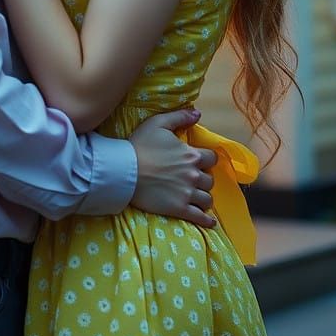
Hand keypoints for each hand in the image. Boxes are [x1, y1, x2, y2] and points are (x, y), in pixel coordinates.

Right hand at [128, 108, 216, 228]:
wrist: (124, 171)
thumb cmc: (140, 145)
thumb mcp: (158, 123)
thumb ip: (180, 117)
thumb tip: (198, 113)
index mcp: (191, 155)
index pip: (212, 158)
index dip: (207, 159)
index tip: (200, 162)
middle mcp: (193, 175)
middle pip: (210, 180)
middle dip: (203, 179)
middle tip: (194, 179)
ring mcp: (187, 193)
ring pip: (207, 199)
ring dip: (204, 198)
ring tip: (197, 198)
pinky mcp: (179, 209)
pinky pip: (200, 218)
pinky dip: (207, 221)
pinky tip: (209, 222)